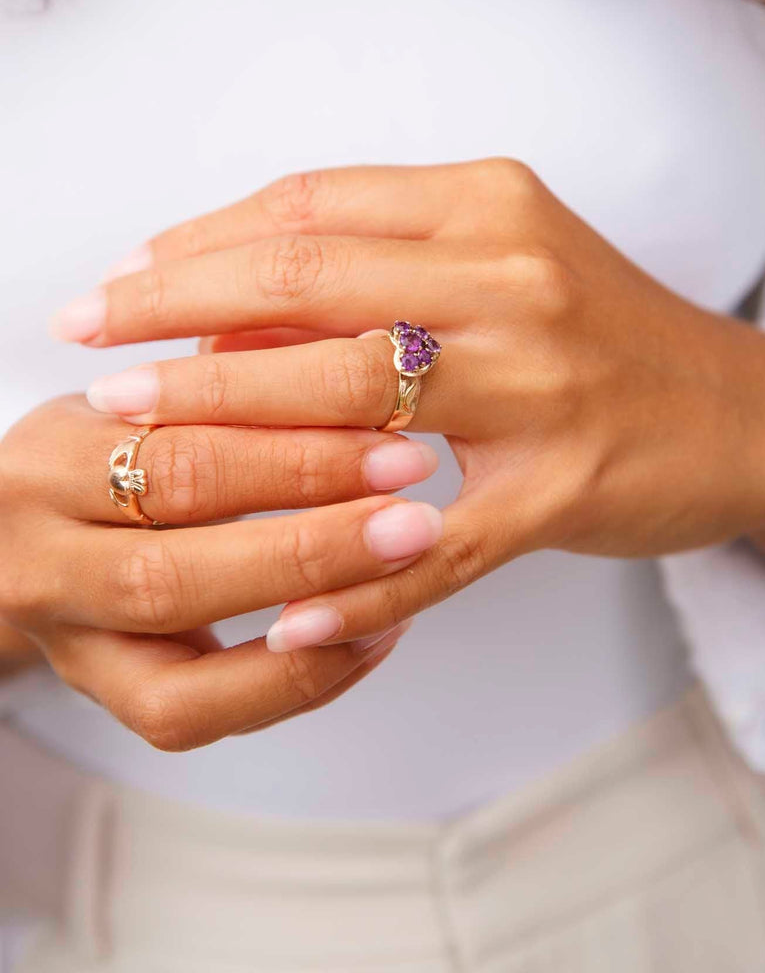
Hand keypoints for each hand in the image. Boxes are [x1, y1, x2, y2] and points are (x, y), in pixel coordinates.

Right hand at [0, 395, 441, 744]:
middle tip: (414, 521)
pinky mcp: (98, 696)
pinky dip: (294, 684)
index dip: (296, 456)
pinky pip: (192, 718)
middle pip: (174, 572)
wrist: (30, 518)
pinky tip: (370, 633)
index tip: (395, 439)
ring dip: (310, 632)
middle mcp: (36, 562)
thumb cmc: (110, 440)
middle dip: (311, 549)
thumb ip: (223, 385)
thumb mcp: (145, 392)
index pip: (179, 459)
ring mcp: (63, 643)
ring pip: (182, 671)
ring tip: (404, 583)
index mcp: (47, 462)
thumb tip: (358, 359)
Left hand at [55, 159, 764, 649]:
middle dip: (176, 312)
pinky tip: (284, 603)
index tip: (126, 275)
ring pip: (349, 397)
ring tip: (133, 433)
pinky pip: (435, 543)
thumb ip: (386, 266)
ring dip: (224, 418)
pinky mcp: (565, 485)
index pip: (315, 207)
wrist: (742, 410)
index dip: (203, 239)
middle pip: (308, 283)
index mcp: (491, 208)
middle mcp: (514, 279)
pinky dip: (354, 578)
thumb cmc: (602, 332)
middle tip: (87, 337)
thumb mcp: (503, 261)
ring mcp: (541, 384)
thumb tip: (234, 303)